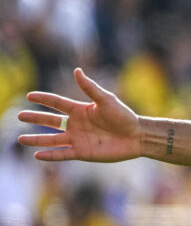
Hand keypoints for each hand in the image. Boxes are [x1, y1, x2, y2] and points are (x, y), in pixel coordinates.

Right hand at [17, 68, 141, 161]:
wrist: (137, 136)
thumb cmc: (124, 116)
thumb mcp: (106, 100)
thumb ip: (90, 88)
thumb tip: (77, 70)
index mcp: (80, 110)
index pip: (57, 103)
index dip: (44, 99)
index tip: (29, 96)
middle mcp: (76, 124)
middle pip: (50, 121)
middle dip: (35, 118)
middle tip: (19, 115)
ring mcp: (78, 139)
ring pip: (52, 139)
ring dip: (36, 139)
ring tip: (20, 138)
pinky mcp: (82, 152)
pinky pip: (62, 154)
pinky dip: (50, 155)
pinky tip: (36, 155)